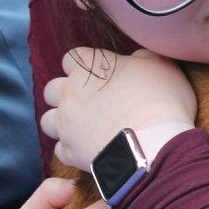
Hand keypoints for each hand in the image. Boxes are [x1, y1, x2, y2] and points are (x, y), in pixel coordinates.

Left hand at [40, 48, 195, 171]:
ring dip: (62, 123)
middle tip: (87, 103)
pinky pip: (60, 149)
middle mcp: (70, 93)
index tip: (98, 76)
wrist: (153, 146)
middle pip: (52, 89)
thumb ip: (142, 57)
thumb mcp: (161, 65)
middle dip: (65, 94)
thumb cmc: (161, 102)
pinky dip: (71, 149)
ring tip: (82, 128)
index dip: (84, 66)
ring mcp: (67, 124)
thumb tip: (136, 58)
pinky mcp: (70, 152)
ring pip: (48, 120)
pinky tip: (88, 149)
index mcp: (90, 67)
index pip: (72, 57)